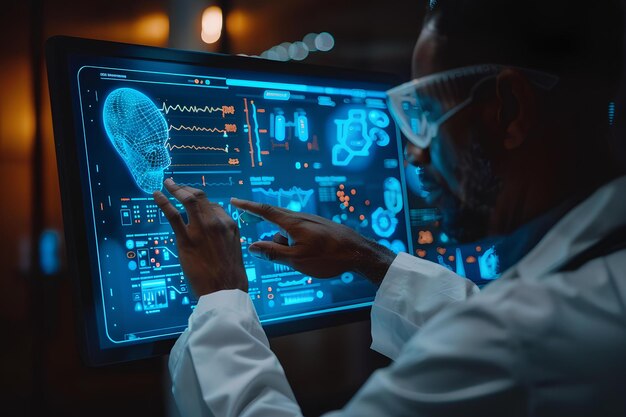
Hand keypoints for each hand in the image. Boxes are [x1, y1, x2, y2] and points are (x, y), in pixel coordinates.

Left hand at [153, 179, 247, 296]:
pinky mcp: (186, 240)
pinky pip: (173, 215)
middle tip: (177, 185)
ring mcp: (201, 229)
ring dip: (176, 188)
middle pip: (201, 197)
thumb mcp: (234, 250)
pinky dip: (163, 202)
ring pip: (188, 200)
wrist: (225, 290)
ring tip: (167, 183)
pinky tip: (156, 195)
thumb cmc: (231, 276)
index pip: (214, 206)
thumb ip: (225, 237)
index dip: (201, 202)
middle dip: (187, 188)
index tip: (192, 201)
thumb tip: (215, 234)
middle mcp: (216, 222)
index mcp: (230, 225)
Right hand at [230, 198, 395, 283]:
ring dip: (282, 241)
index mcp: (292, 223)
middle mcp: (300, 218)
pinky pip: (297, 233)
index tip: (234, 200)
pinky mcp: (317, 228)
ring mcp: (310, 222)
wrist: (358, 252)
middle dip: (260, 220)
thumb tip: (252, 248)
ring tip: (294, 259)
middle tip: (247, 221)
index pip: (264, 211)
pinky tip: (304, 256)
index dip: (248, 207)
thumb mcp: (296, 259)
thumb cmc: (327, 257)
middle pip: (274, 217)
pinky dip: (292, 242)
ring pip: (286, 230)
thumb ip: (273, 253)